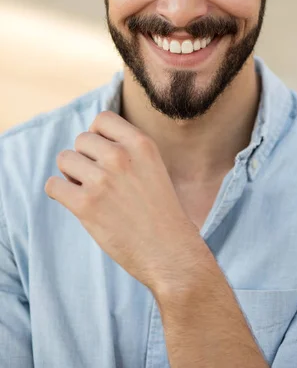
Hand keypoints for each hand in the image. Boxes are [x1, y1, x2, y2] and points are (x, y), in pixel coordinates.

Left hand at [44, 111, 207, 293]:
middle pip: (81, 139)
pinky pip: (53, 185)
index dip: (97, 135)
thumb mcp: (154, 166)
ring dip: (71, 175)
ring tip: (90, 192)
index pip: (102, 119)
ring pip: (64, 159)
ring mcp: (102, 180)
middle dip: (85, 157)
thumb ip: (128, 149)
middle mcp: (120, 156)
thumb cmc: (161, 212)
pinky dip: (60, 193)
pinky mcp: (85, 205)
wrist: (170, 252)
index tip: (103, 154)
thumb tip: (89, 139)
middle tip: (98, 180)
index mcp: (141, 144)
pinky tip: (76, 203)